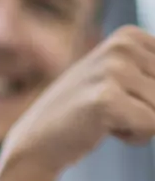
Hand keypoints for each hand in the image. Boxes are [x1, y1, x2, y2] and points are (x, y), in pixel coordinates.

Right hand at [2, 26, 154, 178]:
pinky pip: (150, 125)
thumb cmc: (83, 118)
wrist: (37, 143)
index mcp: (130, 36)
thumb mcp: (122, 84)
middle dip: (150, 110)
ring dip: (142, 125)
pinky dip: (133, 136)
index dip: (152, 97)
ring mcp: (114, 70)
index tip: (127, 102)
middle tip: (115, 113)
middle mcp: (123, 46)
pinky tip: (103, 129)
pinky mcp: (107, 99)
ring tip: (109, 121)